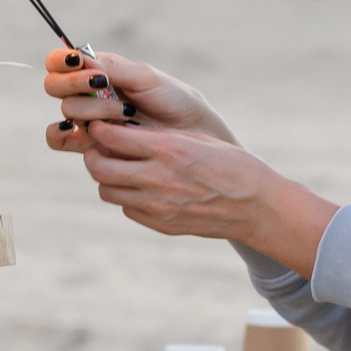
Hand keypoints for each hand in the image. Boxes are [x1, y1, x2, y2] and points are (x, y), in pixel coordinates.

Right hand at [41, 47, 235, 151]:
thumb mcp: (147, 78)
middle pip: (55, 85)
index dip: (61, 61)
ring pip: (65, 111)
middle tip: (103, 85)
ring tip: (126, 113)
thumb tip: (80, 58)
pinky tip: (91, 132)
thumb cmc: (175, 102)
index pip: (61, 62)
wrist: (193, 137)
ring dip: (92, 109)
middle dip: (76, 83)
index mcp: (101, 72)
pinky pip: (60, 140)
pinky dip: (65, 134)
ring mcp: (89, 121)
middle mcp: (89, 95)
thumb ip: (113, 68)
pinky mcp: (91, 147)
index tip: (78, 63)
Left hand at [68, 120, 337, 275]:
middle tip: (100, 148)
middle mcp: (157, 179)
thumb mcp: (197, 139)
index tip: (99, 126)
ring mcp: (157, 206)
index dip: (99, 129)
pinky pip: (127, 208)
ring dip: (108, 178)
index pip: (112, 136)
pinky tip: (142, 188)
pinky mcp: (161, 224)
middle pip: (100, 167)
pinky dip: (127, 197)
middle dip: (94, 154)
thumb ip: (159, 136)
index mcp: (168, 149)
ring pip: (107, 191)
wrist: (256, 207)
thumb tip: (124, 130)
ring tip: (121, 168)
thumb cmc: (232, 165)